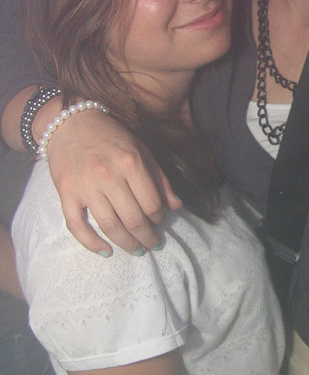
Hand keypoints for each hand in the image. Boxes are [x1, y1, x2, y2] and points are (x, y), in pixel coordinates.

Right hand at [47, 108, 180, 255]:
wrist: (70, 123)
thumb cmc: (110, 136)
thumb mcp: (141, 150)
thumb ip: (159, 178)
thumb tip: (176, 206)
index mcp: (131, 162)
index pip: (152, 203)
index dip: (159, 218)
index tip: (160, 221)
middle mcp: (108, 175)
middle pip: (133, 219)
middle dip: (147, 237)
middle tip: (152, 244)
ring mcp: (85, 186)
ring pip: (110, 226)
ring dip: (126, 244)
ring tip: (137, 250)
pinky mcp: (66, 193)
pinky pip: (77, 226)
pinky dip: (91, 243)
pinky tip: (106, 251)